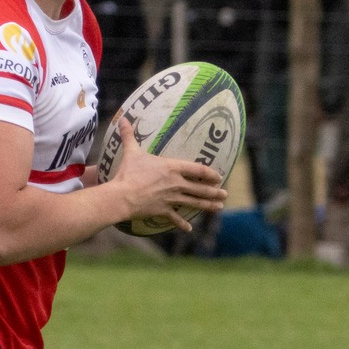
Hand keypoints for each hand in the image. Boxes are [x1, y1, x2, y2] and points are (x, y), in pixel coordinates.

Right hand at [108, 116, 225, 231]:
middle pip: (200, 188)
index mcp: (172, 168)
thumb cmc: (128, 172)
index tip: (218, 176)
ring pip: (194, 202)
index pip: (198, 170)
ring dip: (208, 205)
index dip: (210, 173)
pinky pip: (176, 219)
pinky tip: (189, 229)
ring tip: (219, 207)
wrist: (123, 196)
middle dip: (214, 191)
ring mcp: (171, 199)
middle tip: (225, 194)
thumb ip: (129, 136)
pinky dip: (182, 224)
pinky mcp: (163, 211)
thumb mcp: (131, 152)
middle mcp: (176, 184)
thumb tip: (123, 119)